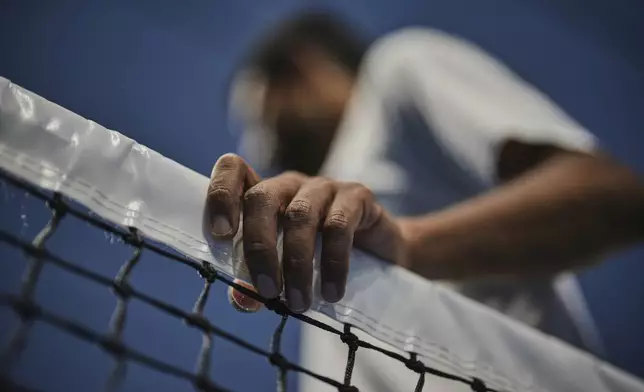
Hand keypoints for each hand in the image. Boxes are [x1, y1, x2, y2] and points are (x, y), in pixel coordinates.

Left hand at [207, 153, 405, 312]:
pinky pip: (338, 226)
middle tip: (268, 291)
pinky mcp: (357, 197)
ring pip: (300, 216)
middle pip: (262, 198)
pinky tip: (332, 292)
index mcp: (265, 195)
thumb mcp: (285, 272)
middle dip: (259, 247)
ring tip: (299, 303)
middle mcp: (290, 185)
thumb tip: (242, 299)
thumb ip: (258, 283)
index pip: (234, 170)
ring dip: (296, 264)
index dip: (220, 195)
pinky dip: (332, 263)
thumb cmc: (320, 260)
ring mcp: (324, 187)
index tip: (219, 235)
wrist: (379, 255)